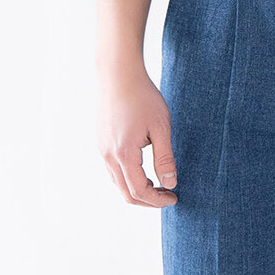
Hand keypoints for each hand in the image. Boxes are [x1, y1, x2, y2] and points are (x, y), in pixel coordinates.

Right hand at [98, 64, 177, 207]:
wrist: (118, 74)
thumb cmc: (143, 97)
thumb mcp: (161, 128)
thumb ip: (165, 158)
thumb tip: (171, 183)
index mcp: (124, 154)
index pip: (139, 191)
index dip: (158, 200)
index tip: (174, 197)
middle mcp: (108, 156)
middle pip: (125, 193)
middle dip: (147, 200)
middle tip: (167, 195)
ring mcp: (102, 149)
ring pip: (117, 183)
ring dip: (137, 190)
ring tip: (158, 183)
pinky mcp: (101, 142)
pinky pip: (112, 170)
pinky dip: (128, 178)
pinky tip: (143, 170)